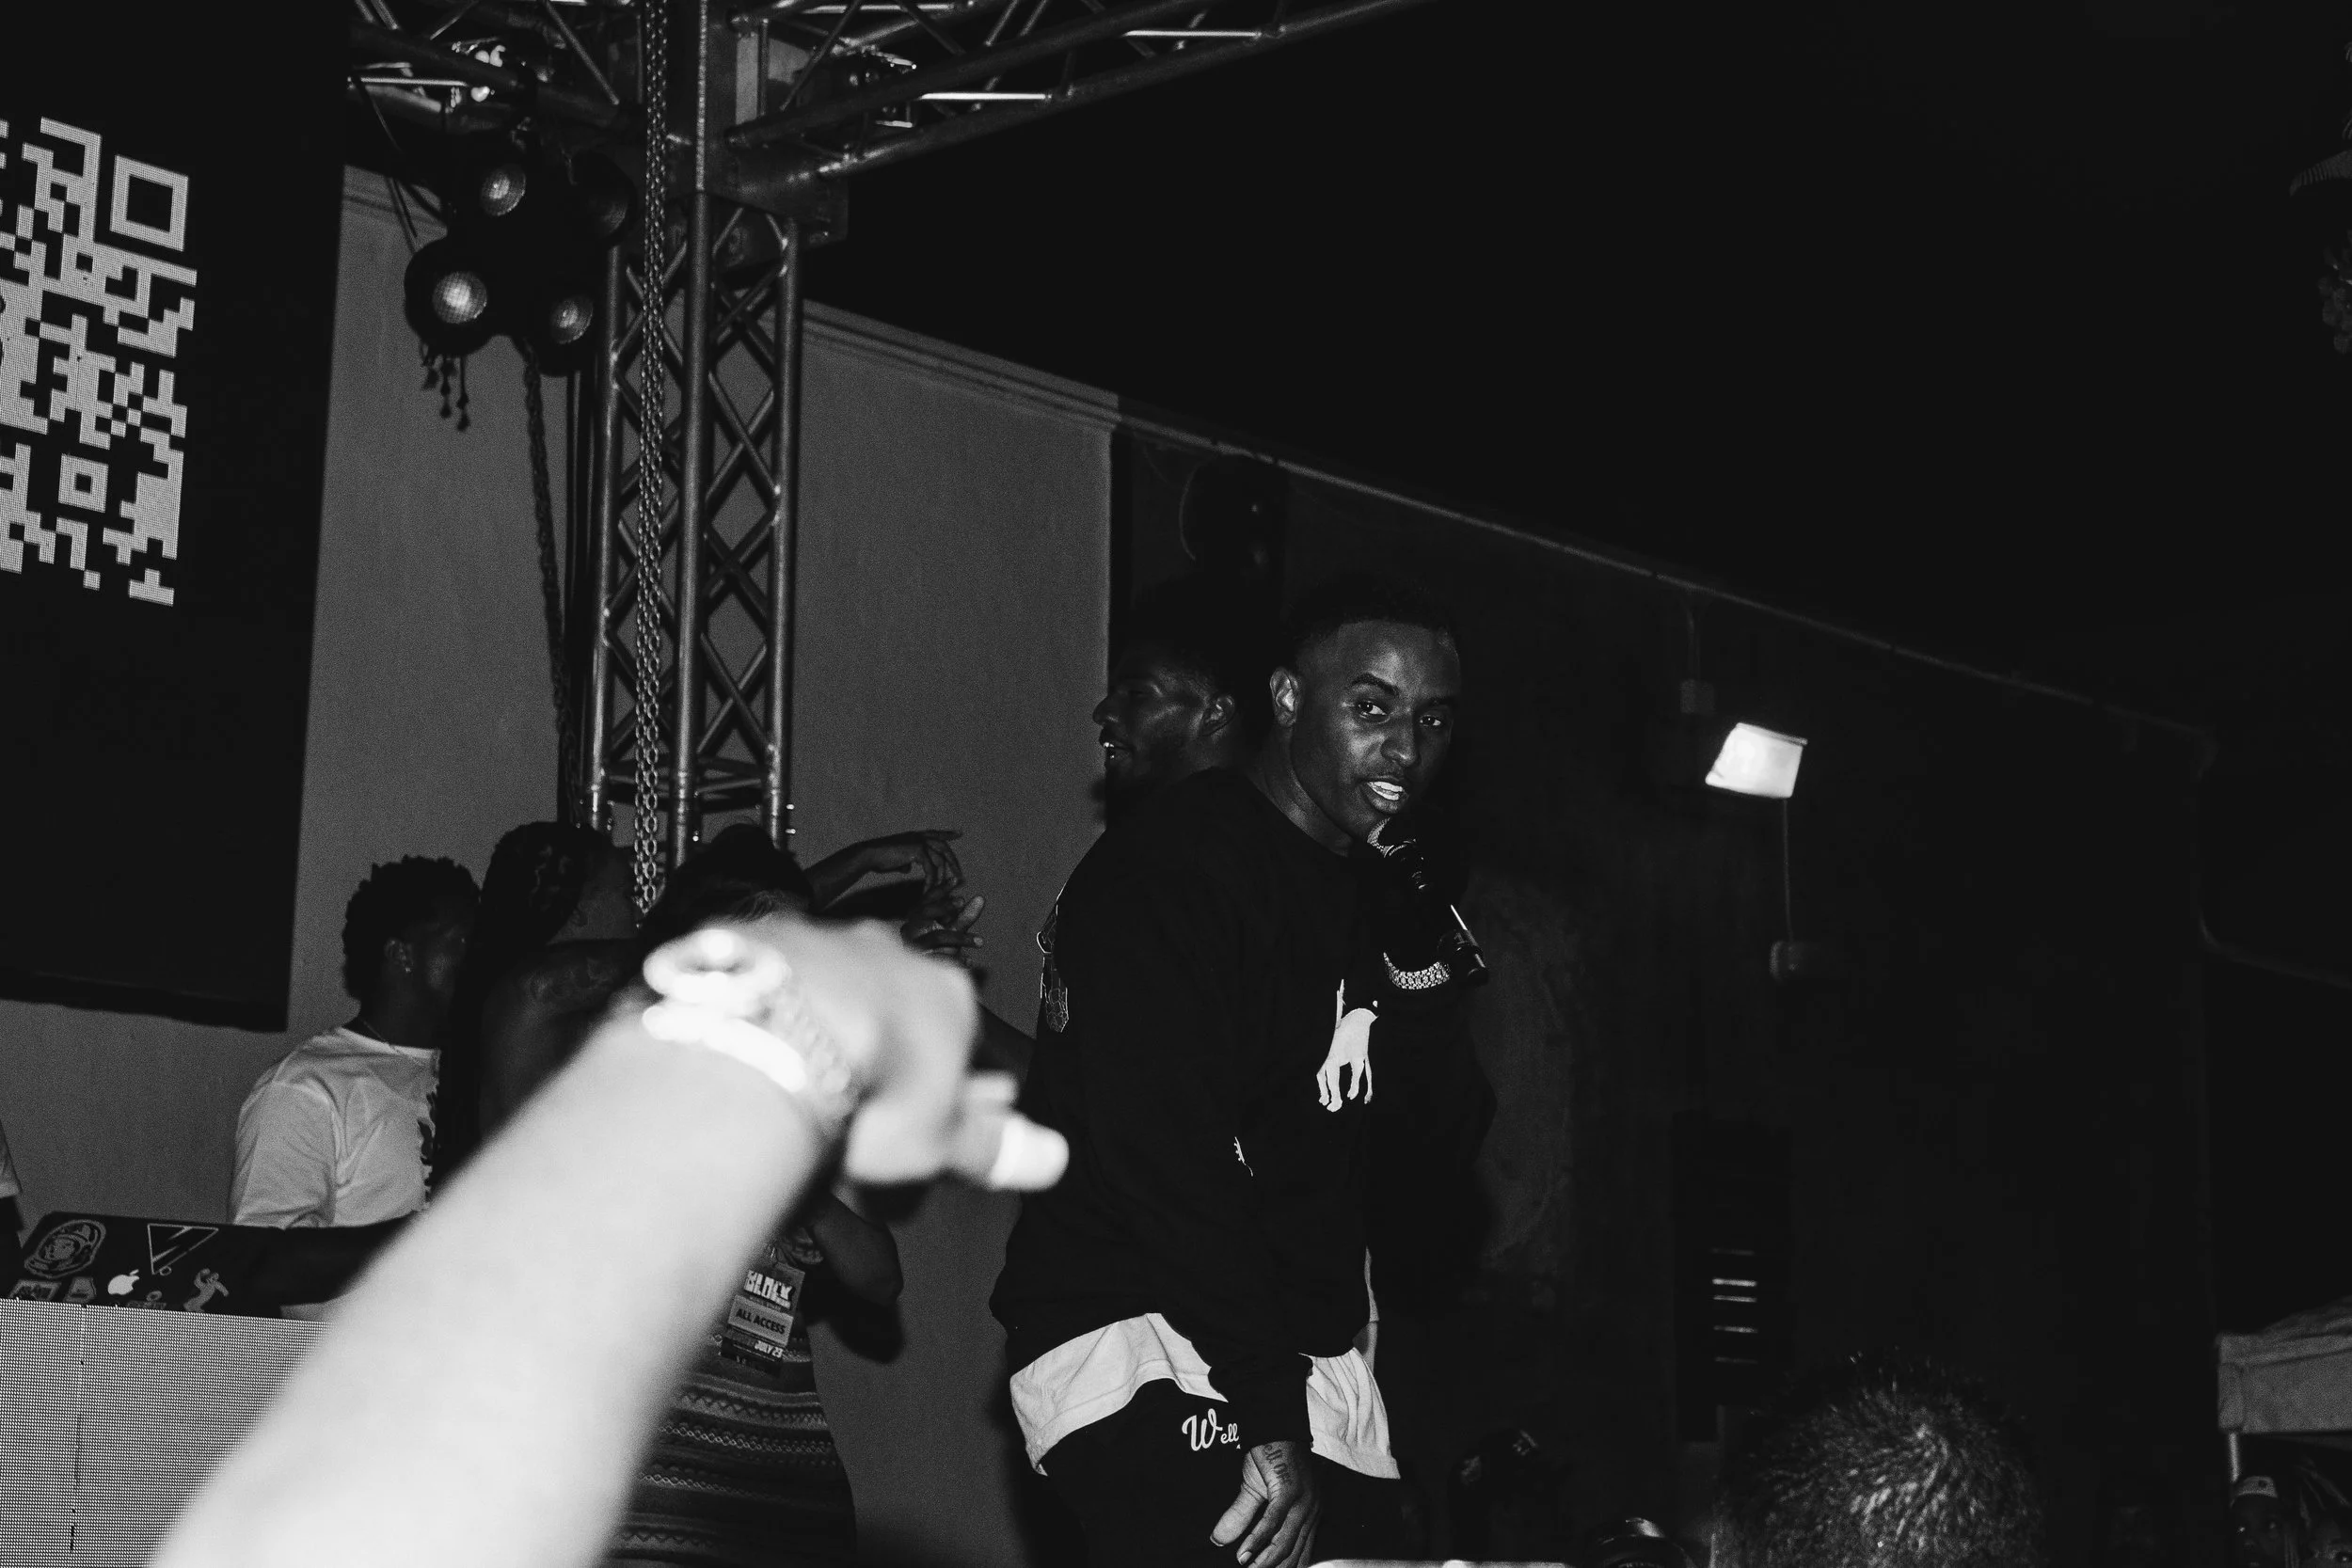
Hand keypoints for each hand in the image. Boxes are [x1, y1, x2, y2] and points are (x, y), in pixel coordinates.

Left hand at [738, 916, 1062, 1190]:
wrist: (773, 1035)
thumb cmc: (872, 1093)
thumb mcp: (938, 1141)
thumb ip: (992, 1148)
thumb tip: (1056, 1159)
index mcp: (948, 995)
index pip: (960, 1038)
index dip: (944, 1083)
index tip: (921, 1121)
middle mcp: (889, 954)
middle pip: (895, 1007)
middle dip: (883, 1047)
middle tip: (854, 1104)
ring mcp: (820, 939)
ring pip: (831, 987)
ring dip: (823, 1024)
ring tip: (794, 1079)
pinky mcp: (754, 939)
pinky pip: (767, 981)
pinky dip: (765, 1012)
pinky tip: (748, 1049)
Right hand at [854, 829, 963, 890]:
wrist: (869, 855)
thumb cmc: (879, 859)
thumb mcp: (897, 859)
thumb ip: (906, 861)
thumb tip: (909, 867)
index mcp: (916, 836)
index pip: (937, 833)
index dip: (948, 833)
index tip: (960, 833)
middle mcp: (920, 837)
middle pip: (944, 848)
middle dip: (953, 861)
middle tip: (960, 875)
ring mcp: (920, 842)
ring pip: (939, 861)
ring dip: (941, 877)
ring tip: (943, 888)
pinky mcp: (917, 851)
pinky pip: (930, 869)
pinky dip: (930, 881)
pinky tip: (928, 890)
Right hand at [902, 886, 984, 964]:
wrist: (928, 978)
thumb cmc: (941, 949)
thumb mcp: (954, 931)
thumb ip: (965, 916)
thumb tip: (981, 898)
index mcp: (916, 919)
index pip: (926, 899)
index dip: (940, 889)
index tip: (956, 879)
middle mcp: (910, 930)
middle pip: (925, 912)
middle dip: (945, 906)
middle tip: (962, 901)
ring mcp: (913, 946)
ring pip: (937, 936)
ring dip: (961, 938)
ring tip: (981, 942)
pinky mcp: (918, 962)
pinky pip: (939, 958)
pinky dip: (956, 960)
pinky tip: (969, 962)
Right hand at [1210, 1439, 1320, 1567]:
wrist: (1273, 1425)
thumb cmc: (1269, 1456)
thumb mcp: (1254, 1492)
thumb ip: (1241, 1518)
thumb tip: (1218, 1540)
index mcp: (1310, 1513)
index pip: (1302, 1552)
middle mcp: (1311, 1511)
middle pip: (1295, 1553)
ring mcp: (1302, 1502)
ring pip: (1285, 1543)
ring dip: (1265, 1562)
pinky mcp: (1288, 1491)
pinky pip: (1273, 1522)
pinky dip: (1258, 1541)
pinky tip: (1245, 1555)